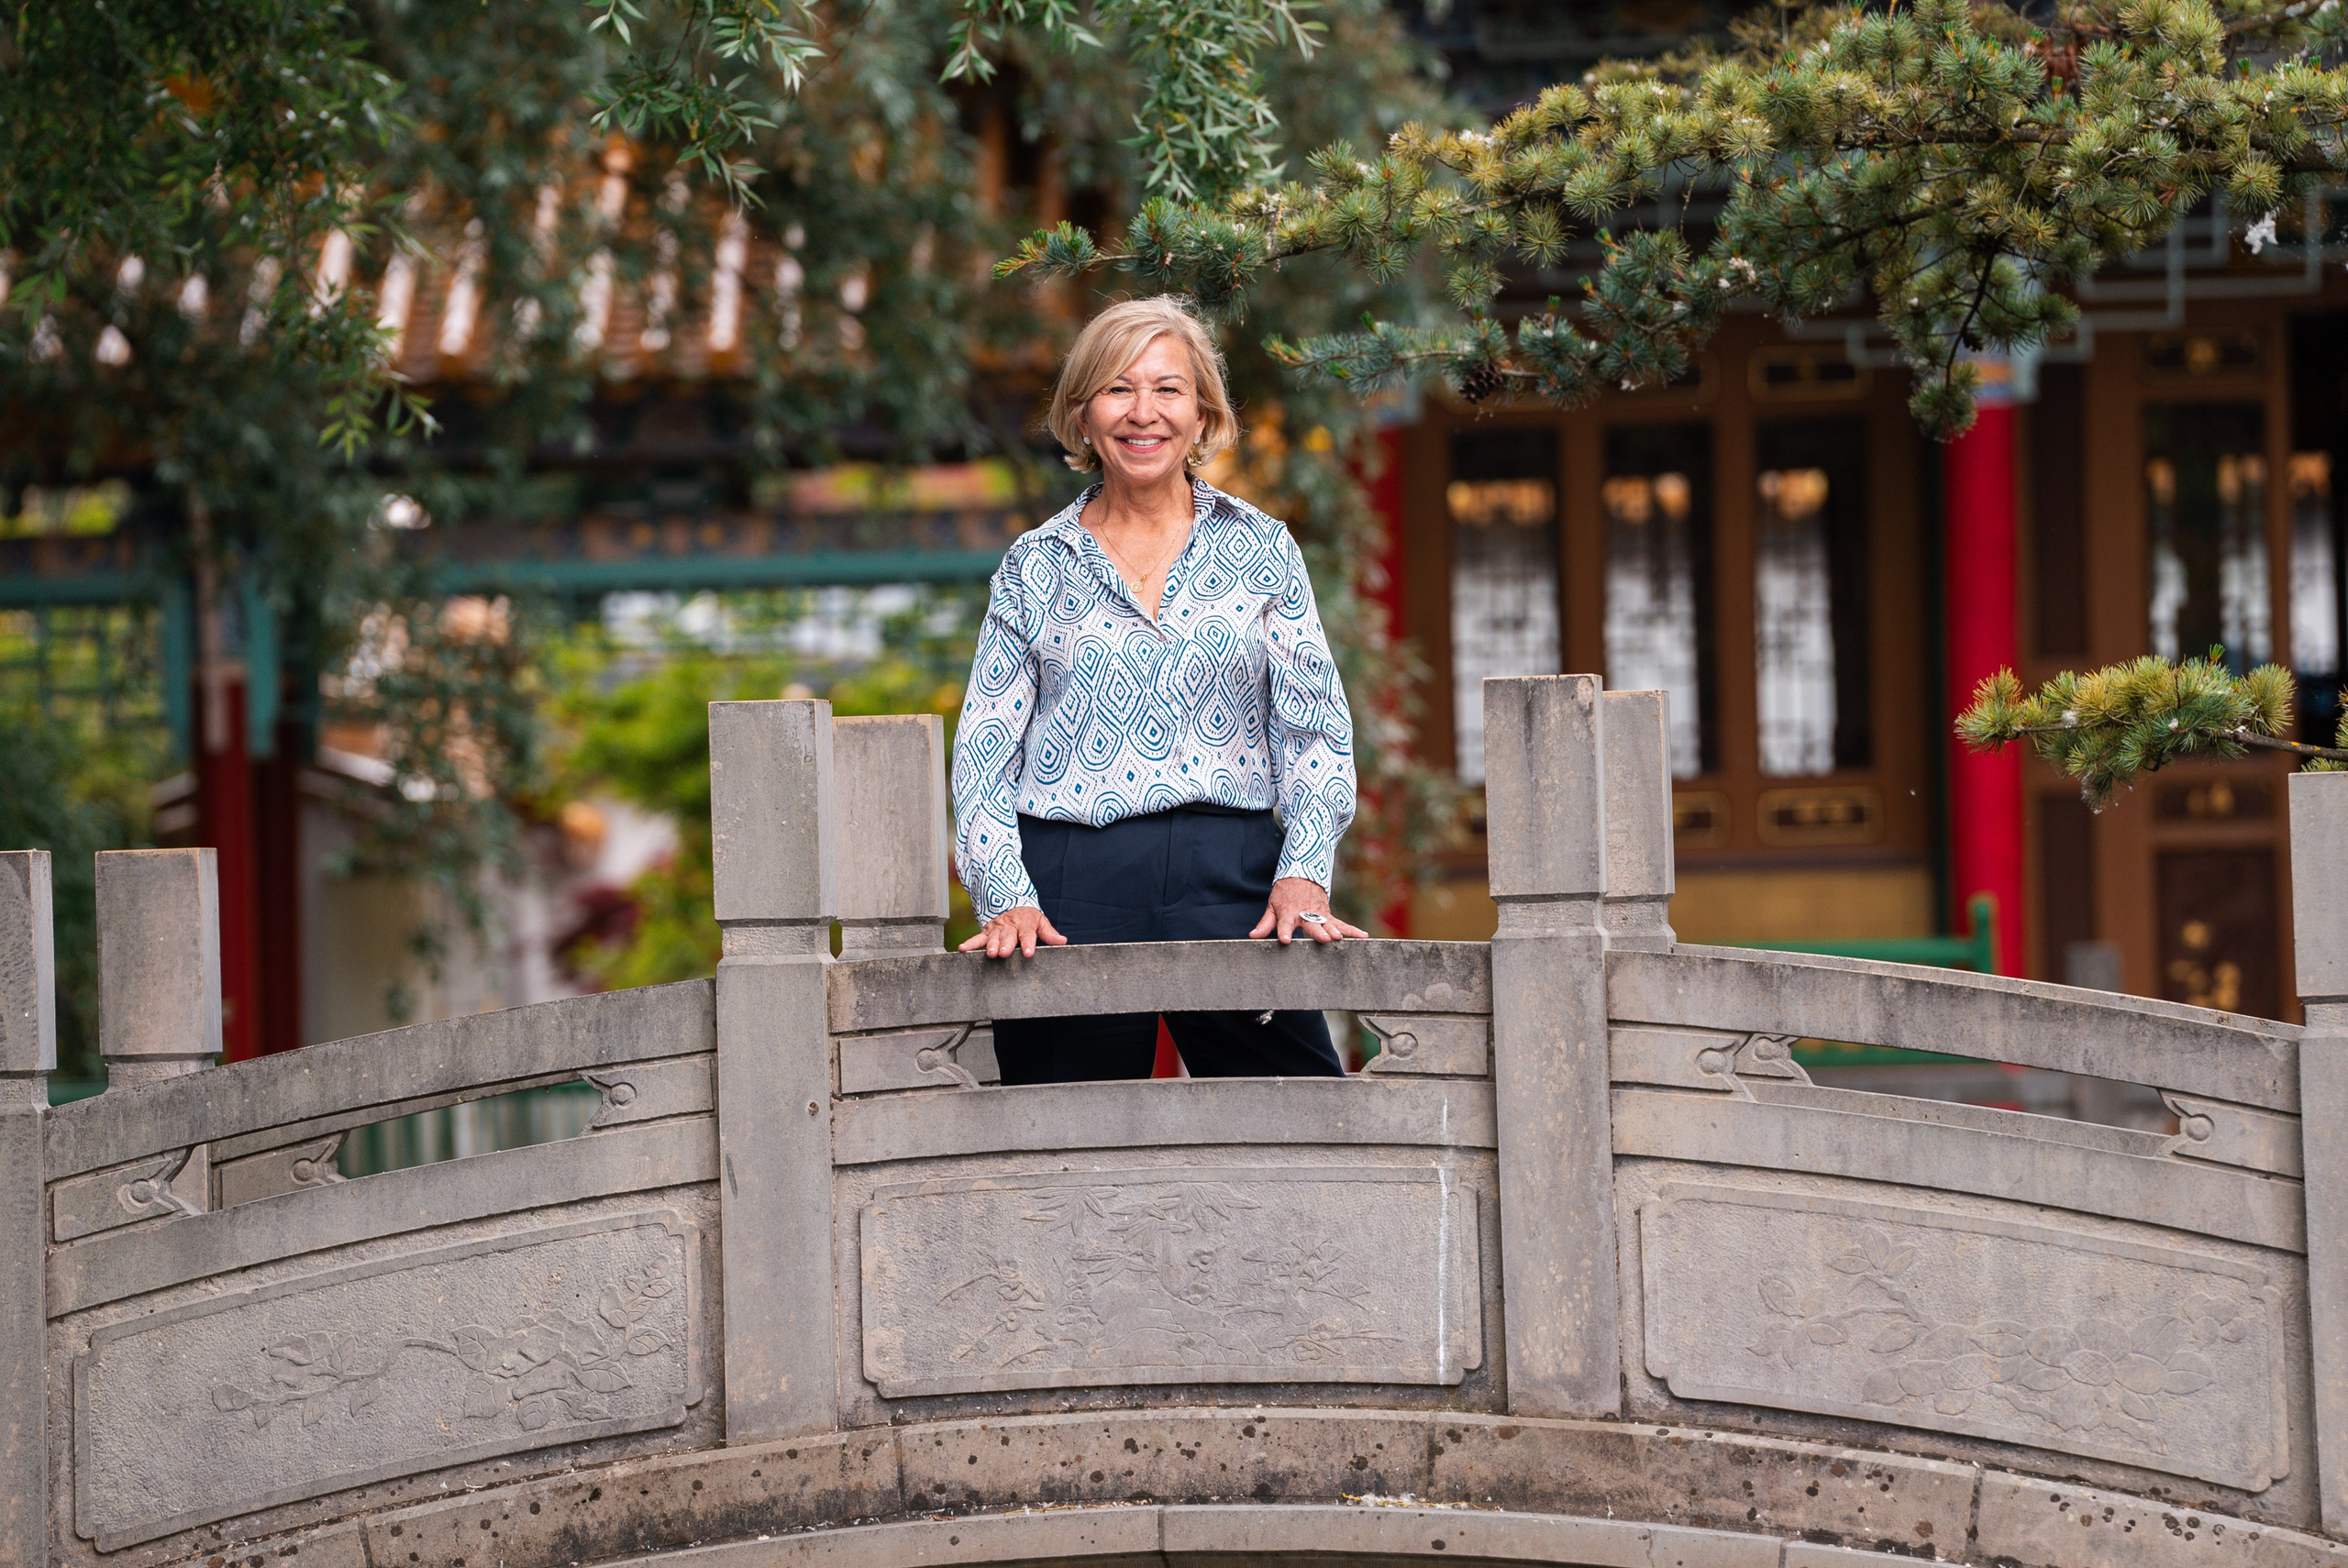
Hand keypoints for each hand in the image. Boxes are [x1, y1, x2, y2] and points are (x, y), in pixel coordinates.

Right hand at [959, 905, 1067, 957]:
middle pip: (1008, 936)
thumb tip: (1063, 941)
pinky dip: (969, 943)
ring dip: (991, 945)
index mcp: (1024, 923)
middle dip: (1006, 944)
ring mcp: (997, 928)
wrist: (1011, 904)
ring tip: (990, 954)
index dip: (1028, 943)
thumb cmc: (1027, 917)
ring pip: (993, 937)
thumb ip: (1049, 933)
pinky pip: (977, 937)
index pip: (1027, 933)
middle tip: (1005, 953)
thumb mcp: (1040, 921)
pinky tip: (962, 949)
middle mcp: (1009, 926)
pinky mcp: (987, 931)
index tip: (1028, 953)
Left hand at [1249, 877, 1367, 944]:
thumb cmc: (1284, 894)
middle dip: (1318, 932)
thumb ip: (1265, 923)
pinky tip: (1363, 937)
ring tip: (1341, 938)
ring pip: (1329, 924)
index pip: (1284, 924)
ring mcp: (1319, 913)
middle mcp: (1305, 913)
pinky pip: (1342, 923)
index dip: (1284, 932)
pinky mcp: (1328, 914)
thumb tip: (1253, 936)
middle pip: (1312, 924)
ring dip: (1336, 931)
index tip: (1284, 940)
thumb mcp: (1272, 906)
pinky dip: (1353, 930)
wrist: (1302, 874)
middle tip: (1325, 939)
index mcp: (1288, 912)